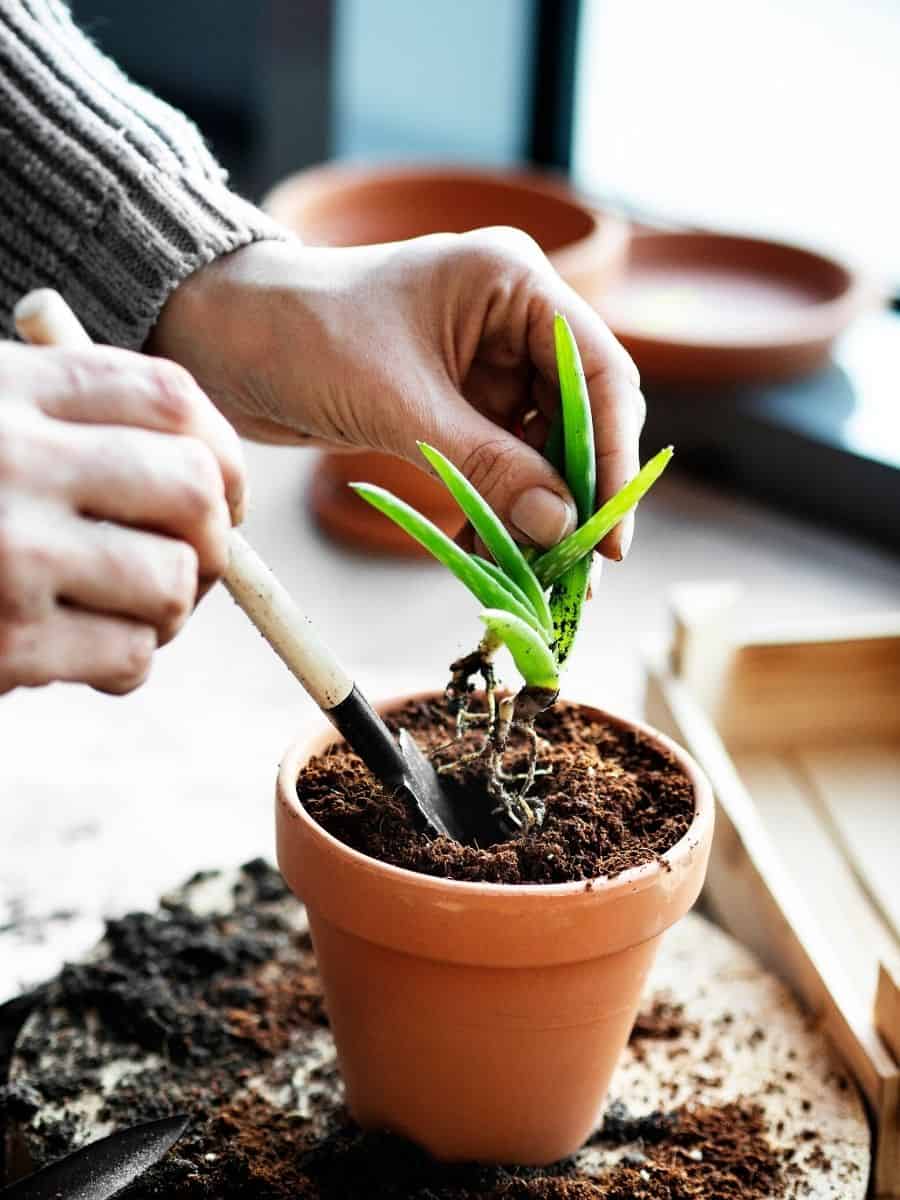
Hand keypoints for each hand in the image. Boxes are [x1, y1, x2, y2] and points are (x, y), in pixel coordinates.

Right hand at [0, 343, 244, 693]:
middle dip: (213, 537)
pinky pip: (130, 656)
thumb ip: (66, 422)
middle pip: (191, 488)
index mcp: (6, 389)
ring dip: (172, 607)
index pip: (169, 398)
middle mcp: (10, 461)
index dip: (223, 450)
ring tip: (132, 609)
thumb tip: (210, 478)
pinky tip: (86, 652)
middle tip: (193, 561)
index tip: (224, 491)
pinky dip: (128, 662)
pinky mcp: (4, 643)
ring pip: (172, 581)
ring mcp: (8, 554)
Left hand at [149, 229, 643, 556]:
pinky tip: (496, 553)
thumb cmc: (303, 336)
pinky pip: (499, 461)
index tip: (610, 528)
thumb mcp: (401, 404)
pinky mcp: (454, 401)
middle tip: (582, 570)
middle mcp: (511, 317)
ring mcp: (484, 362)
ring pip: (540, 446)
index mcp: (512, 283)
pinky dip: (500, 505)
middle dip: (578, 493)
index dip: (615, 454)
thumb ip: (486, 464)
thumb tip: (560, 524)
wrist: (223, 339)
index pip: (600, 371)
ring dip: (540, 509)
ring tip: (543, 576)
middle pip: (579, 415)